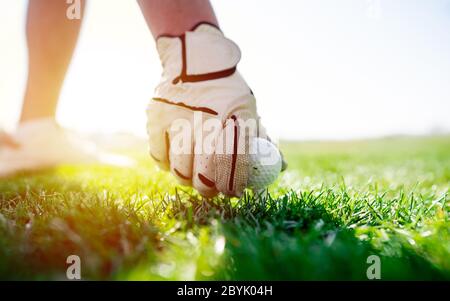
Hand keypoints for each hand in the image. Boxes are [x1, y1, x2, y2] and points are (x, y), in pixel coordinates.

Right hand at [147, 24, 282, 196]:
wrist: (196, 58)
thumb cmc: (227, 88)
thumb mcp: (249, 108)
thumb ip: (262, 138)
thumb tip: (281, 166)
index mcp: (233, 120)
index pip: (232, 166)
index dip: (233, 186)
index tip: (234, 192)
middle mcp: (205, 123)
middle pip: (204, 174)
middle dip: (209, 189)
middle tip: (213, 190)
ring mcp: (177, 121)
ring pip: (179, 169)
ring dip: (188, 179)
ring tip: (193, 178)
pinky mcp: (156, 119)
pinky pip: (159, 156)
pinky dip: (167, 165)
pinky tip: (175, 162)